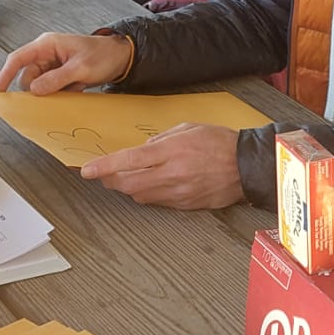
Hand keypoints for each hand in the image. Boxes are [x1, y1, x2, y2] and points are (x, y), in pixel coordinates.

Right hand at [0, 32, 131, 93]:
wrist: (122, 56)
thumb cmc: (103, 55)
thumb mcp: (80, 68)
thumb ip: (56, 79)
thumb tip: (34, 90)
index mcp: (47, 45)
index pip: (17, 59)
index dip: (5, 75)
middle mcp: (46, 53)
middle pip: (27, 76)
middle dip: (38, 89)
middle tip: (58, 90)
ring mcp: (53, 64)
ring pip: (39, 85)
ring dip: (52, 91)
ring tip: (73, 86)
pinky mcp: (60, 74)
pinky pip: (51, 88)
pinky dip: (61, 92)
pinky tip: (77, 87)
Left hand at [80, 123, 243, 209]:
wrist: (246, 167)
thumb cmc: (220, 143)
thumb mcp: (187, 128)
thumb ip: (159, 140)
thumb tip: (141, 151)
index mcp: (171, 151)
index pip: (128, 161)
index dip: (104, 167)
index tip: (87, 170)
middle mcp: (171, 175)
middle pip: (127, 183)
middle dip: (109, 179)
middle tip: (102, 174)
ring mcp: (177, 193)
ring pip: (138, 195)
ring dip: (126, 187)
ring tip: (123, 178)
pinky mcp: (184, 205)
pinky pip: (156, 202)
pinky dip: (145, 194)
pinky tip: (147, 185)